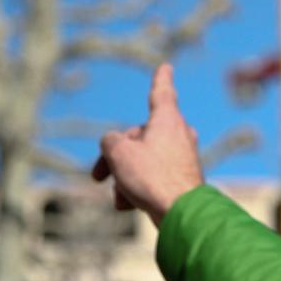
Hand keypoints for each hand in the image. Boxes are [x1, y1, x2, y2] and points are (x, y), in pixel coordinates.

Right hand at [93, 62, 204, 227]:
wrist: (182, 213)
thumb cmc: (152, 177)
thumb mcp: (118, 153)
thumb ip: (110, 141)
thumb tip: (115, 146)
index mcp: (167, 119)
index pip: (161, 92)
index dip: (160, 79)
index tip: (166, 66)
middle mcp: (179, 134)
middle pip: (139, 137)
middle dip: (115, 156)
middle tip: (97, 176)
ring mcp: (182, 157)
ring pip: (143, 160)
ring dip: (125, 177)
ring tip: (121, 196)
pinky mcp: (182, 179)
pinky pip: (153, 178)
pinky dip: (138, 188)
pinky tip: (129, 205)